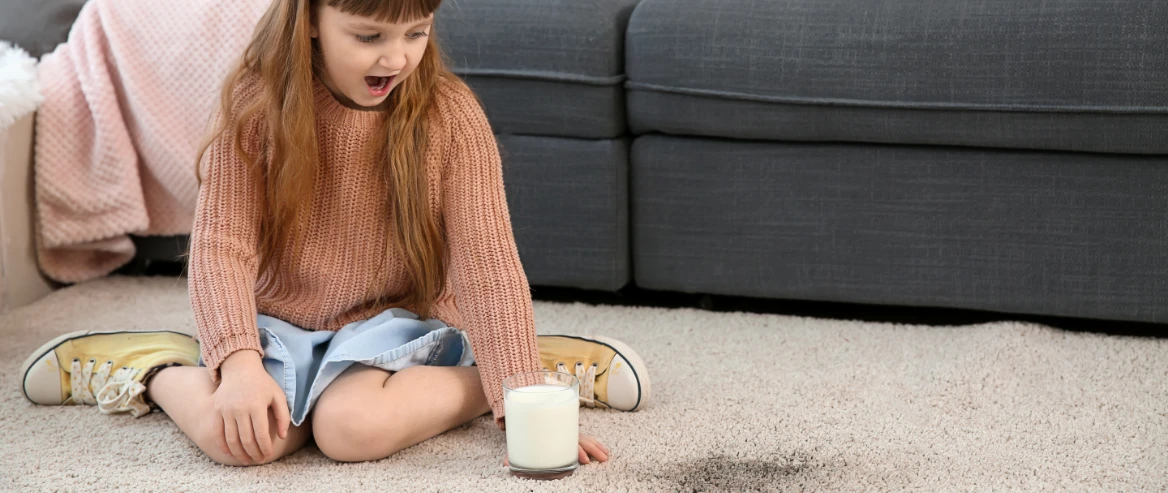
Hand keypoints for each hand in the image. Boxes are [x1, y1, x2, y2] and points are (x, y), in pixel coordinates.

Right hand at [212, 350, 290, 464]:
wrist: (239, 368)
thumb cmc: (262, 383)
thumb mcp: (278, 395)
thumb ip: (283, 416)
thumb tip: (282, 436)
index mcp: (257, 406)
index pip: (261, 434)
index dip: (265, 448)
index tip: (268, 455)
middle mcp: (240, 409)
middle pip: (246, 440)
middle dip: (254, 453)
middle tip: (259, 460)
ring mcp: (226, 410)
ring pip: (232, 439)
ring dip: (239, 454)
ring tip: (247, 460)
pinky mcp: (216, 410)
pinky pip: (217, 433)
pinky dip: (223, 446)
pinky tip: (230, 454)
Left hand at [504, 433, 609, 466]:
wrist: (530, 409)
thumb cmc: (526, 427)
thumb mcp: (520, 439)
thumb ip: (515, 452)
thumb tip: (506, 465)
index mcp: (553, 431)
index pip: (566, 440)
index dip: (576, 449)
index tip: (583, 459)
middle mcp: (562, 431)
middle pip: (580, 439)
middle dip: (592, 449)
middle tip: (600, 459)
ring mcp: (567, 432)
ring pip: (586, 438)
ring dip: (597, 447)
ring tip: (606, 456)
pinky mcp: (570, 435)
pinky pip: (585, 439)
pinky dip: (595, 444)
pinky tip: (604, 451)